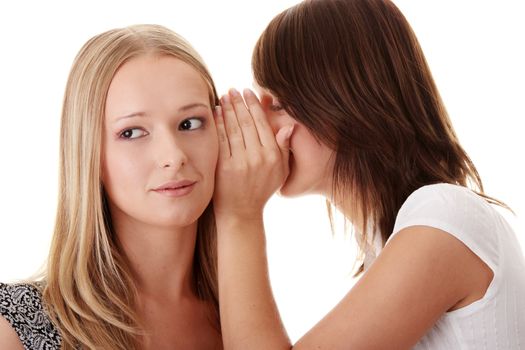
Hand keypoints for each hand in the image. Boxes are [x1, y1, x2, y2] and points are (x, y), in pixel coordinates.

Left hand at [213, 88, 293, 220]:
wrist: (241, 212)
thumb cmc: (262, 189)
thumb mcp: (281, 171)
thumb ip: (284, 148)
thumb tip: (289, 125)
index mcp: (273, 155)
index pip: (262, 123)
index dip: (254, 105)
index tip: (248, 92)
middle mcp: (258, 157)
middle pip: (246, 122)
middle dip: (238, 103)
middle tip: (233, 90)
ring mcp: (240, 163)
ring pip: (233, 128)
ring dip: (227, 109)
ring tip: (223, 97)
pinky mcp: (224, 167)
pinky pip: (221, 140)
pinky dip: (218, 124)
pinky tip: (215, 112)